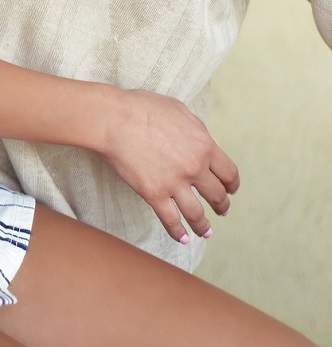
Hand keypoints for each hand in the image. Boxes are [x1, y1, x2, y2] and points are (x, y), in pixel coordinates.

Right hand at [100, 88, 239, 243]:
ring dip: (204, 226)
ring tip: (206, 233)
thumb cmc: (143, 108)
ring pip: (197, 214)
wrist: (115, 119)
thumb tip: (201, 142)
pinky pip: (171, 220)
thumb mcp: (179, 110)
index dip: (232, 184)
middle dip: (222, 205)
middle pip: (217, 195)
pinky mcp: (154, 194)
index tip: (231, 190)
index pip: (228, 172)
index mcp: (204, 146)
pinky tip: (183, 238)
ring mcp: (174, 183)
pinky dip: (178, 233)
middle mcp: (194, 168)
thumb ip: (196, 129)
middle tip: (221, 210)